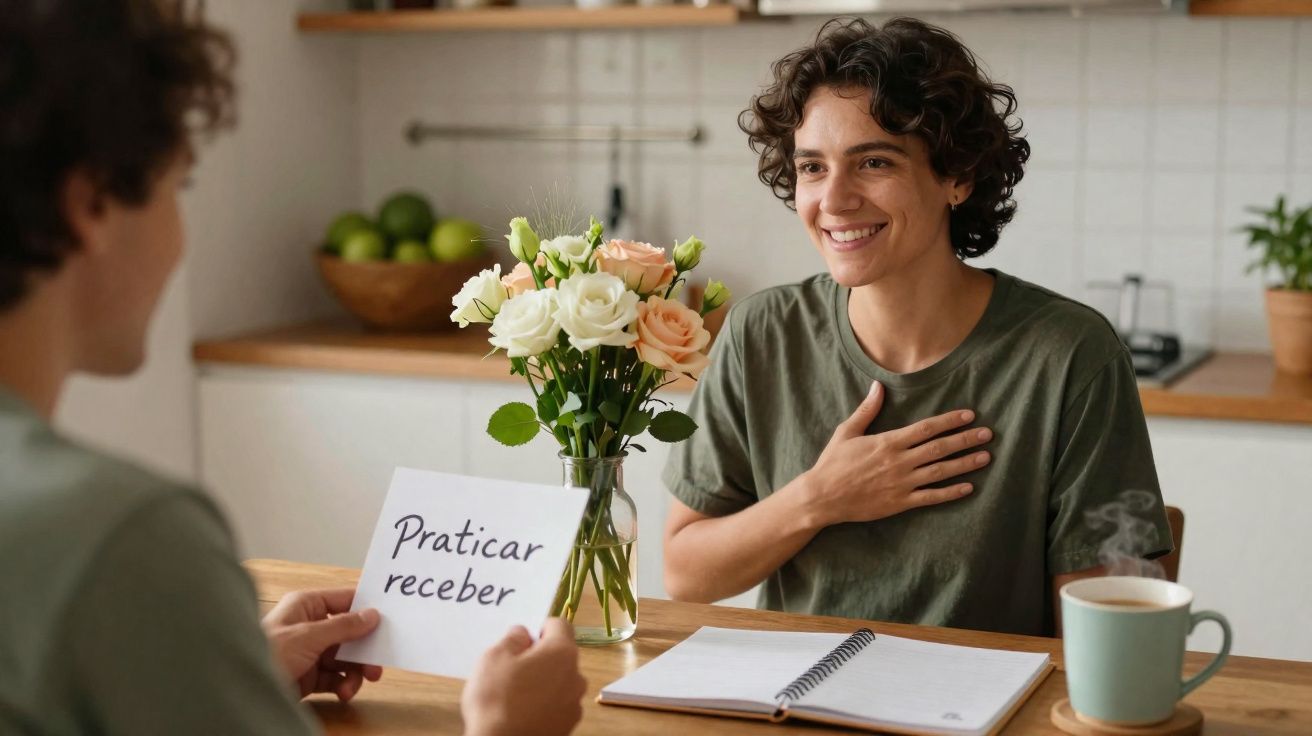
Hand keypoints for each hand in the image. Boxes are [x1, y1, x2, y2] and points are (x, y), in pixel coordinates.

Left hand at [261, 588, 382, 701]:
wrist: (239, 689)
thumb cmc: (266, 653)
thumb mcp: (309, 636)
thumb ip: (343, 626)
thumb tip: (372, 615)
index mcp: (306, 606)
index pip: (345, 600)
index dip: (367, 609)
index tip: (390, 620)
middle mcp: (309, 626)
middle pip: (349, 633)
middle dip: (363, 650)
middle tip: (377, 665)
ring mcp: (308, 652)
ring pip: (344, 658)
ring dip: (354, 672)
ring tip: (355, 686)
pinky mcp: (307, 676)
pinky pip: (334, 678)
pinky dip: (343, 685)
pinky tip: (344, 693)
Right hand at [461, 619, 586, 735]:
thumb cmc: (496, 698)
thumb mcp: (494, 657)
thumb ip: (513, 638)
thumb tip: (523, 634)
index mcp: (562, 653)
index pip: (560, 625)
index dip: (540, 628)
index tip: (523, 642)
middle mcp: (576, 676)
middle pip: (561, 655)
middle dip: (540, 657)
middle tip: (513, 670)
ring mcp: (574, 704)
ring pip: (560, 681)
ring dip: (544, 682)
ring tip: (516, 695)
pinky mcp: (568, 726)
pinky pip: (558, 704)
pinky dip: (545, 704)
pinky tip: (523, 712)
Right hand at [801, 380, 992, 527]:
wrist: (823, 496)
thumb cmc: (833, 463)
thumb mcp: (847, 432)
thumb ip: (867, 410)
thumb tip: (877, 386)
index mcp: (888, 442)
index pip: (926, 428)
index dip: (950, 421)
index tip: (969, 415)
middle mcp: (899, 461)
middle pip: (940, 448)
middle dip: (965, 439)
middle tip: (988, 434)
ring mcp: (902, 483)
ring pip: (940, 471)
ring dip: (965, 464)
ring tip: (985, 457)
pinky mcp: (900, 503)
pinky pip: (931, 497)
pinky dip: (951, 492)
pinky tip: (968, 487)